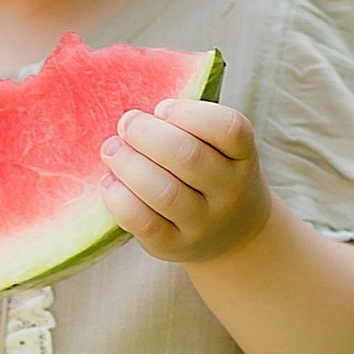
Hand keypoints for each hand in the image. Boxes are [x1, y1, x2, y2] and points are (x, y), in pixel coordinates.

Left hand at [99, 93, 270, 265]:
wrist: (233, 233)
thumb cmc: (215, 174)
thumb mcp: (221, 148)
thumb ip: (191, 126)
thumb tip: (136, 114)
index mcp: (243, 156)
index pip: (229, 128)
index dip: (189, 113)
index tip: (161, 108)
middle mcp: (229, 192)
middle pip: (189, 158)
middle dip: (147, 134)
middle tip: (126, 123)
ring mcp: (203, 223)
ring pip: (164, 193)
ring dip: (129, 165)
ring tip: (112, 149)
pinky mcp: (174, 245)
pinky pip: (145, 223)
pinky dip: (120, 199)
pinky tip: (110, 182)